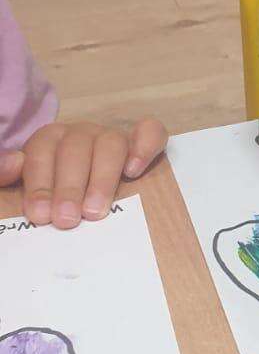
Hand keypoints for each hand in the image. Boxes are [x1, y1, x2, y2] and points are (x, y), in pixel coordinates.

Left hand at [0, 118, 167, 228]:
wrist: (81, 186)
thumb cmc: (54, 192)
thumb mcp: (25, 184)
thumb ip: (11, 175)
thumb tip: (12, 165)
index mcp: (50, 140)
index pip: (42, 152)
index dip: (41, 183)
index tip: (40, 215)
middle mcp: (80, 134)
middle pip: (76, 150)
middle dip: (69, 187)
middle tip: (67, 220)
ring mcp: (111, 137)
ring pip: (111, 144)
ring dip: (102, 179)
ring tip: (95, 212)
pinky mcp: (141, 142)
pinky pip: (150, 132)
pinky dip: (145, 147)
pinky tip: (134, 171)